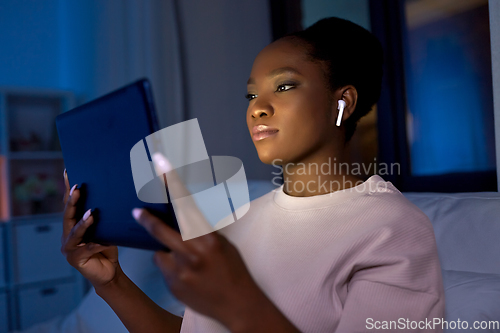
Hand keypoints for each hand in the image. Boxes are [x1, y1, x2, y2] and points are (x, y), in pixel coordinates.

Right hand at [61, 168, 119, 287]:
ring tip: (91, 213)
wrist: (110, 272)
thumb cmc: (107, 247)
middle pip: (68, 215)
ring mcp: (69, 247)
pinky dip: (96, 243)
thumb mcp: (106, 228)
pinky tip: (104, 241)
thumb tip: (115, 193)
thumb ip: (103, 216)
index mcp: (72, 224)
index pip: (69, 203)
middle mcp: (67, 234)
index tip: (68, 171)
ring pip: (74, 232)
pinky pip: (87, 249)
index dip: (68, 188)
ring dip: (83, 223)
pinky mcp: (75, 259)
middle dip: (73, 201)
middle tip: (78, 188)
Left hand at [133, 153, 296, 331]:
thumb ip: (201, 232)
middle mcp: (192, 254)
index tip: (160, 164)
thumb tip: (183, 219)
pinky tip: (187, 276)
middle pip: (160, 230)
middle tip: (136, 211)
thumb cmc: (234, 270)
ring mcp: (180, 272)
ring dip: (168, 253)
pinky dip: (171, 268)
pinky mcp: (172, 286)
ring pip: (160, 253)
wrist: (237, 305)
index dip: (172, 183)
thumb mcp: (223, 245)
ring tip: (187, 264)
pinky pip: (164, 269)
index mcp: (208, 239)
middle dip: (147, 219)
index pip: (187, 205)